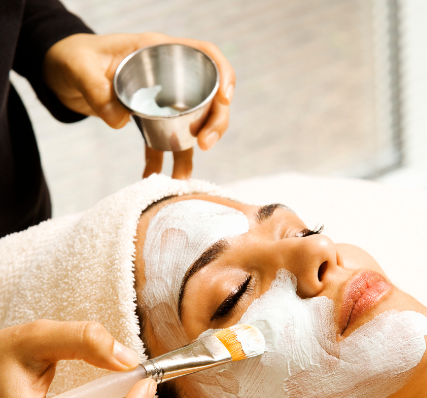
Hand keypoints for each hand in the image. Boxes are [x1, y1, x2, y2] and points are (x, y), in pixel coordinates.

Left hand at [43, 32, 234, 179]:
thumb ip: (96, 90)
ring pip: (193, 124)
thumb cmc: (73, 58)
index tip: (224, 100)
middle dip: (215, 122)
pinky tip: (152, 178)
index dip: (223, 74)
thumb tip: (120, 122)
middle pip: (208, 96)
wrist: (64, 73)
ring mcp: (162, 100)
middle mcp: (168, 76)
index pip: (206, 55)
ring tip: (183, 177)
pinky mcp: (152, 119)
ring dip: (193, 151)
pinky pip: (165, 141)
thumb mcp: (79, 68)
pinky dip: (162, 162)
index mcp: (158, 52)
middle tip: (205, 144)